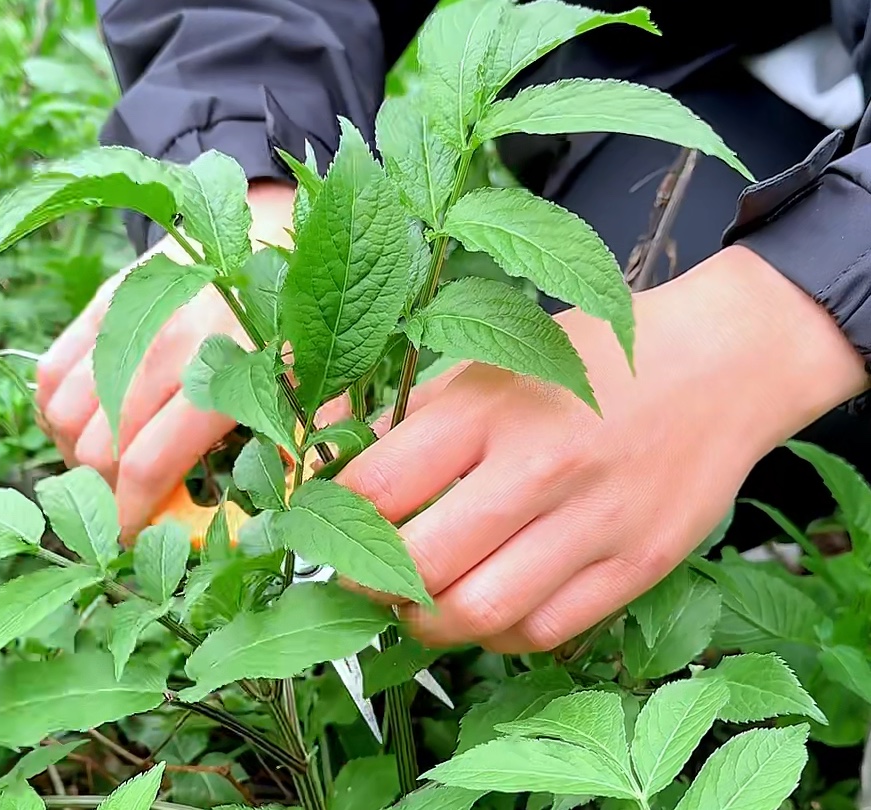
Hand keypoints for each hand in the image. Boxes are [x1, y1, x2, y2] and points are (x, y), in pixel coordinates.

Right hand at [36, 181, 295, 539]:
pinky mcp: (100, 301)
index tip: (133, 539)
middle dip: (107, 494)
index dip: (132, 516)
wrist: (270, 232)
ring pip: (62, 415)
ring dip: (78, 457)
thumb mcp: (319, 390)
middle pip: (97, 448)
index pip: (147, 463)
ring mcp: (123, 316)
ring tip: (113, 468)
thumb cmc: (300, 324)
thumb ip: (303, 454)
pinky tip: (89, 426)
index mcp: (222, 370)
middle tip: (133, 505)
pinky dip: (55, 412)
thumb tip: (287, 520)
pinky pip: (48, 373)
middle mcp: (163, 342)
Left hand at [338, 246, 867, 652]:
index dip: (332, 518)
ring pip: (479, 614)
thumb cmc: (587, 360)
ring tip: (416, 601)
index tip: (323, 525)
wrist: (720, 364)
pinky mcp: (637, 565)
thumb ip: (403, 410)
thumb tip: (315, 439)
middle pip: (420, 565)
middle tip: (360, 577)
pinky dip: (496, 634)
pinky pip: (543, 632)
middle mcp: (540, 467)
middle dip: (368, 585)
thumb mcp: (489, 360)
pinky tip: (486, 605)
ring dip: (427, 623)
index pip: (378, 486)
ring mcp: (595, 523)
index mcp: (489, 407)